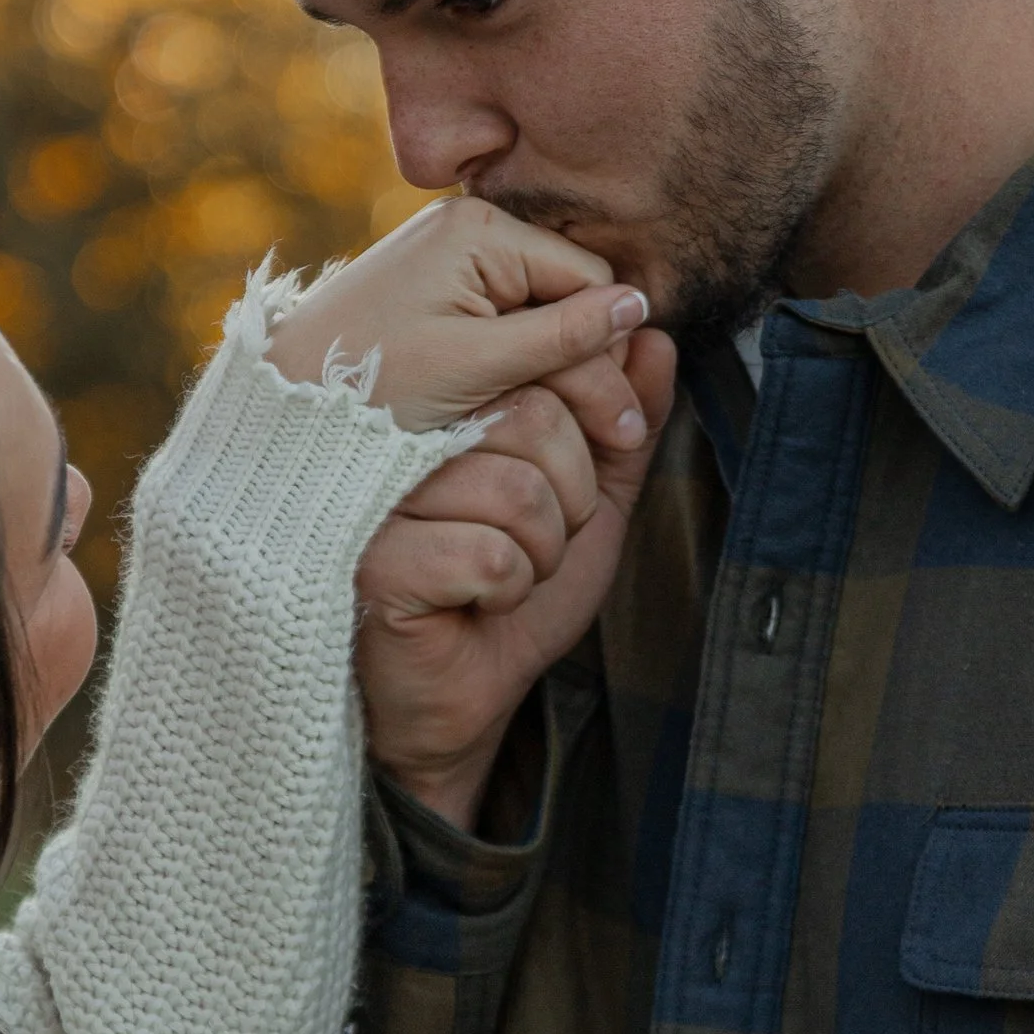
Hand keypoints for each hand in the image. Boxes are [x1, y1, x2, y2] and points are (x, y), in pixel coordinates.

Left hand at [263, 193, 652, 436]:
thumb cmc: (370, 386)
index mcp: (480, 230)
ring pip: (542, 314)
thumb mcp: (474, 366)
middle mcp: (470, 228)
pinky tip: (519, 412)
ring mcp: (453, 258)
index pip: (588, 279)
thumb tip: (639, 307)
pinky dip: (520, 367)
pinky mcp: (439, 291)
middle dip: (589, 364)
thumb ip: (559, 335)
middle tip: (618, 440)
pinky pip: (506, 323)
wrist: (281, 403)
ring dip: (556, 371)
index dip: (608, 349)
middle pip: (569, 294)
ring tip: (574, 436)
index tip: (622, 422)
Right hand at [355, 328, 677, 826]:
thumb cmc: (514, 590)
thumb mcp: (592, 499)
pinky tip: (475, 603)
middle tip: (538, 540)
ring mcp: (384, 496)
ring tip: (504, 573)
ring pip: (517, 491)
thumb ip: (625, 425)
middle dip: (570, 499)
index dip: (600, 406)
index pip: (545, 359)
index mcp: (456, 405)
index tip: (604, 454)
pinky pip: (488, 555)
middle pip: (534, 419)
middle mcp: (409, 435)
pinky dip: (506, 591)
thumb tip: (656, 341)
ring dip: (540, 553)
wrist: (463, 691)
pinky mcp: (378, 561)